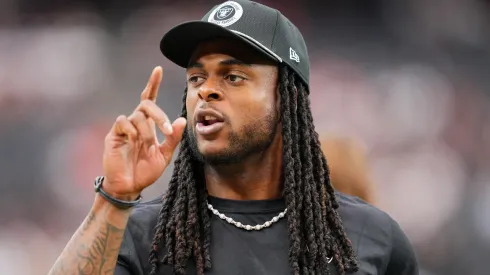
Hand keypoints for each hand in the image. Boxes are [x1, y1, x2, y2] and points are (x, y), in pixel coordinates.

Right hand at [102, 66, 186, 199]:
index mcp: (148, 125)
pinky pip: (123, 122)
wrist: (129, 187)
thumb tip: (182, 120)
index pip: (149, 99)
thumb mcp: (164, 156)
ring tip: (148, 144)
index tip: (158, 69)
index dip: (153, 83)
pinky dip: (132, 130)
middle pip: (146, 104)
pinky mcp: (114, 135)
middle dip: (159, 115)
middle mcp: (135, 123)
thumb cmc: (145, 171)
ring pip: (137, 115)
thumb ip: (173, 139)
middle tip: (166, 130)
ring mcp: (124, 128)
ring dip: (147, 130)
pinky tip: (134, 141)